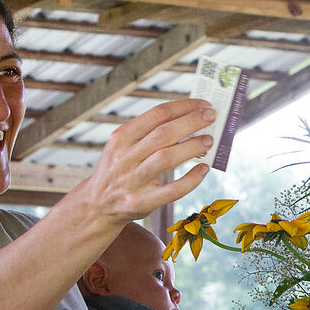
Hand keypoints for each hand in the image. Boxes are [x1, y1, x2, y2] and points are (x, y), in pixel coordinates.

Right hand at [72, 98, 216, 227]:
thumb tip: (190, 119)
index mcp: (121, 137)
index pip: (157, 114)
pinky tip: (203, 170)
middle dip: (191, 122)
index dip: (184, 107)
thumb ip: (149, 134)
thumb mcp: (123, 147)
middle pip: (163, 133)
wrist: (97, 205)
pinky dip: (191, 179)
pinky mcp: (142, 202)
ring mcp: (133, 180)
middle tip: (212, 117)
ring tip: (209, 141)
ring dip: (192, 147)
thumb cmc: (120, 170)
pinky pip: (172, 190)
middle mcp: (125, 157)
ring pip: (166, 158)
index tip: (203, 104)